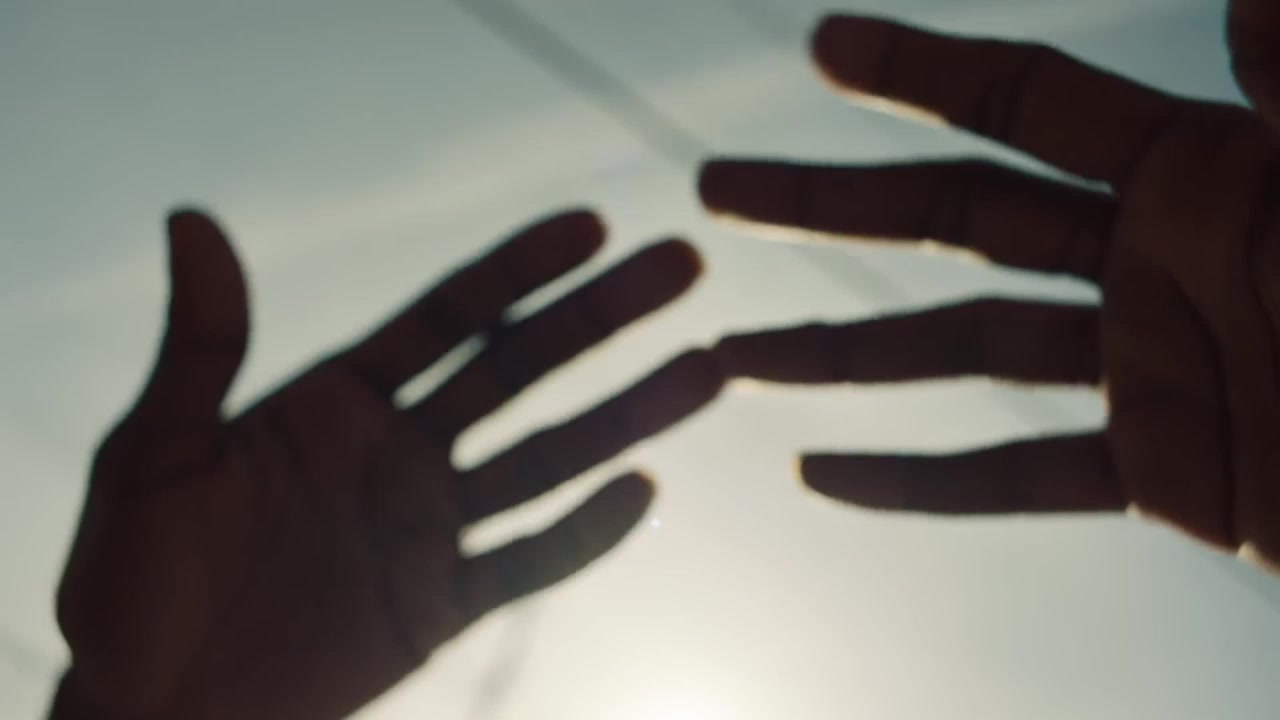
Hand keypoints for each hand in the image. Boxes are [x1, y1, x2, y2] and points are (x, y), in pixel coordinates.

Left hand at [51, 209, 721, 718]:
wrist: (151, 706)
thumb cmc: (131, 582)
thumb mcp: (153, 455)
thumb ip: (198, 348)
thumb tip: (191, 217)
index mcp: (339, 402)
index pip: (449, 317)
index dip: (520, 270)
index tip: (595, 225)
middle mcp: (401, 452)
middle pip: (522, 371)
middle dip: (603, 319)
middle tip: (685, 266)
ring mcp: (430, 528)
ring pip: (549, 459)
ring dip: (629, 415)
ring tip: (710, 367)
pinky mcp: (442, 605)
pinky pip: (529, 565)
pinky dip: (587, 534)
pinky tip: (646, 491)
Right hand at [699, 16, 1279, 569]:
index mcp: (1193, 173)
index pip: (1024, 103)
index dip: (920, 70)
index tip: (821, 47)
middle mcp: (1146, 258)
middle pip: (948, 221)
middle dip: (826, 204)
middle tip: (715, 190)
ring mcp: (1142, 366)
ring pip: (957, 352)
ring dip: (835, 357)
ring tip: (725, 359)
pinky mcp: (1157, 470)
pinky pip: (1017, 478)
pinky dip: (919, 484)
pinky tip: (822, 476)